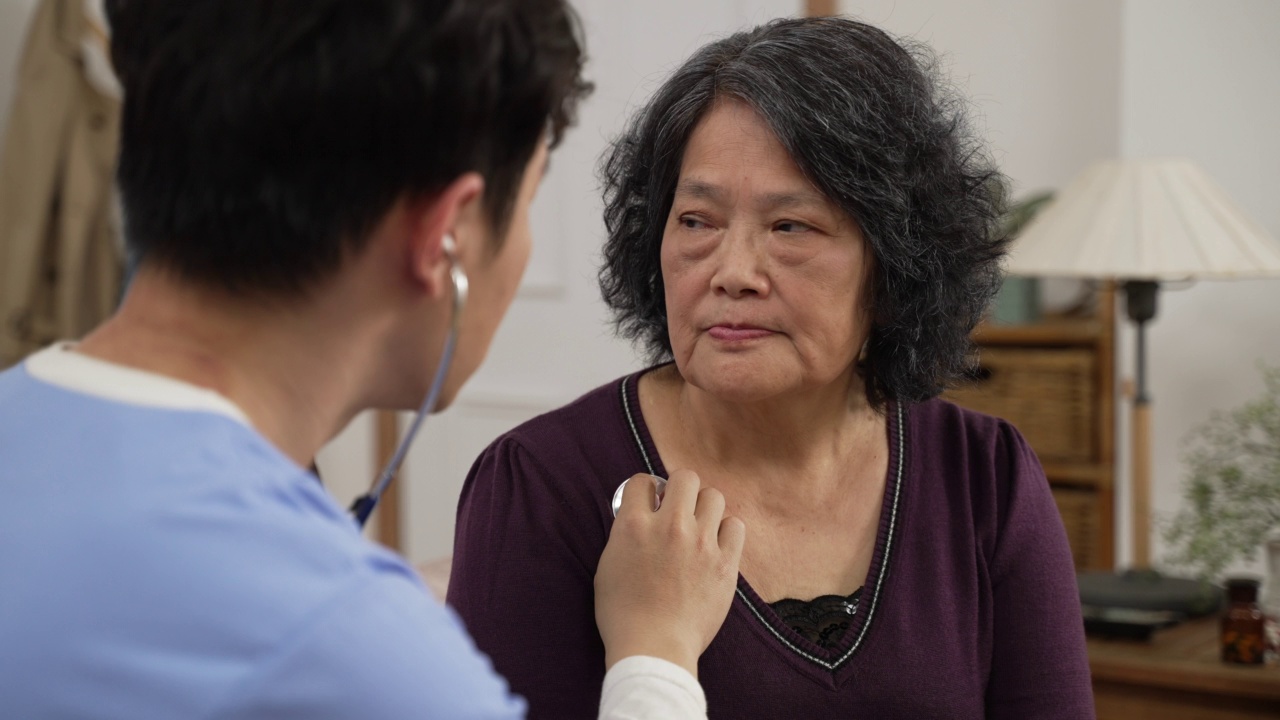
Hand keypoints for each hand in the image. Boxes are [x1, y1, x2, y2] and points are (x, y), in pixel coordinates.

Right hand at [594, 469, 745, 677]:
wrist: (653, 648)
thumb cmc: (622, 614)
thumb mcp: (608, 566)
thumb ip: (624, 535)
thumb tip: (638, 518)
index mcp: (634, 525)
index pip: (643, 481)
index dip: (646, 489)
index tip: (650, 501)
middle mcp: (669, 526)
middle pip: (685, 478)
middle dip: (680, 489)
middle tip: (677, 508)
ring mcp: (700, 543)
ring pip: (713, 496)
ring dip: (704, 507)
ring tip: (699, 526)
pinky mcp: (725, 562)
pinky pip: (735, 525)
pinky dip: (726, 531)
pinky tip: (716, 544)